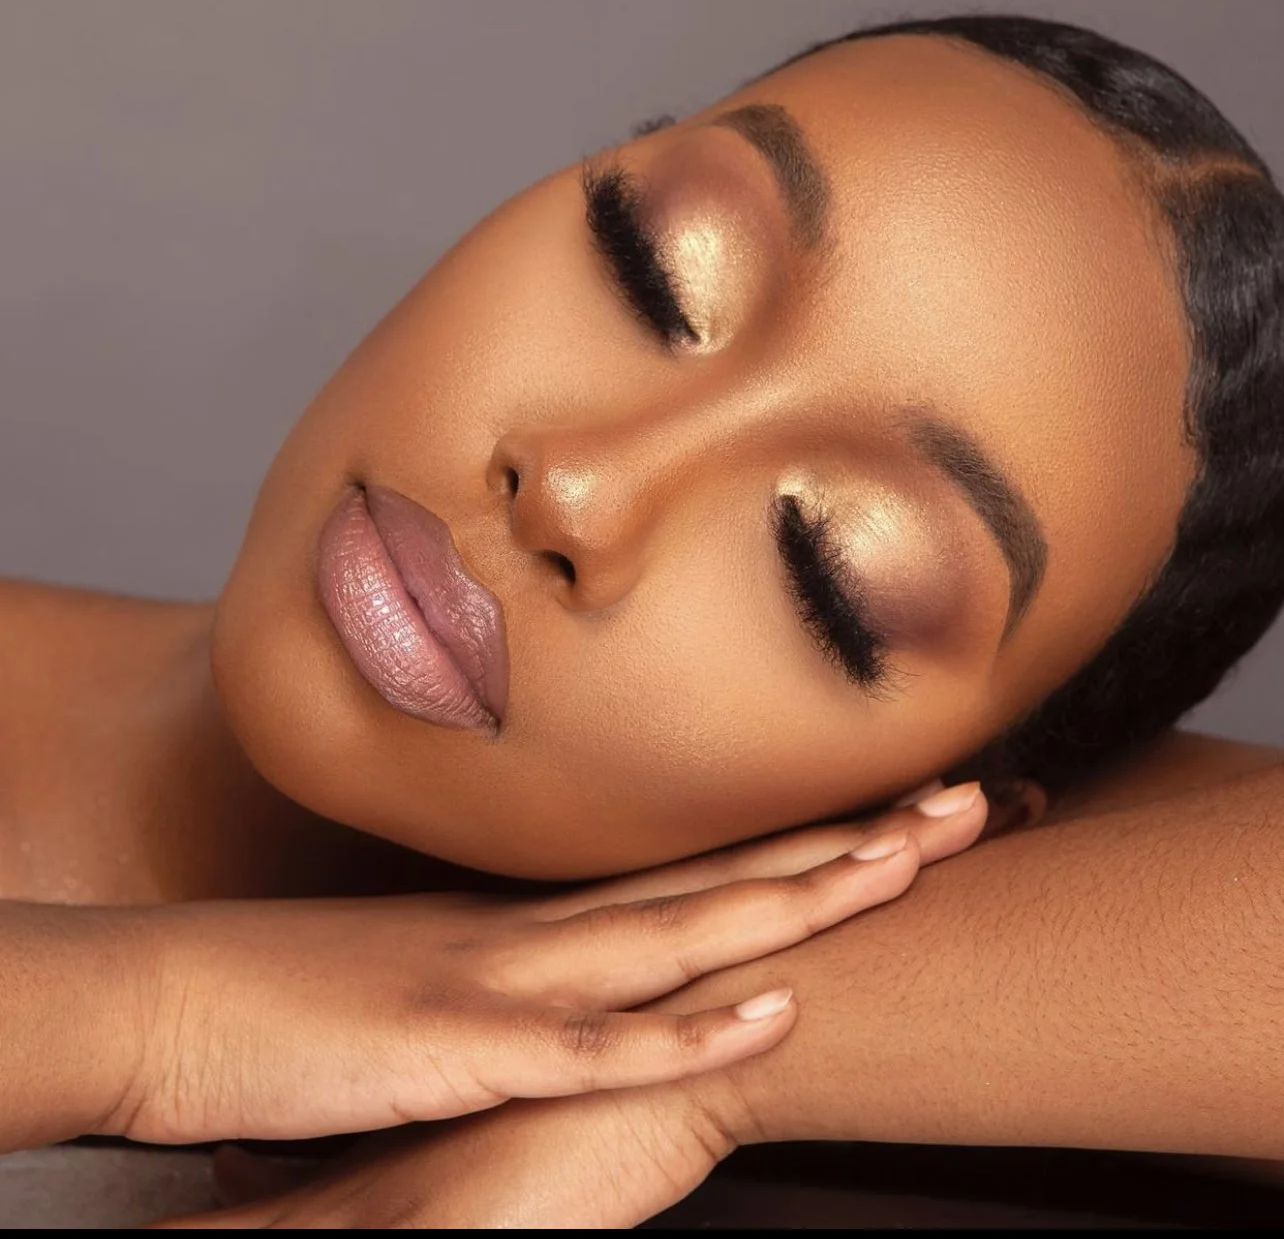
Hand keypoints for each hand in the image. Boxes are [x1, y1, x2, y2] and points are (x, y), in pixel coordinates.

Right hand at [112, 781, 983, 1145]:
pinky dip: (686, 1033)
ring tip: (917, 859)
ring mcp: (509, 981)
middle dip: (859, 839)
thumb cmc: (297, 994)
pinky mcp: (459, 1049)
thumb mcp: (437, 978)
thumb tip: (574, 978)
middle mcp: (546, 928)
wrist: (168, 997)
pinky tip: (770, 1014)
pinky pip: (592, 1046)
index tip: (902, 814)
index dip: (814, 840)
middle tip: (975, 797)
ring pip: (690, 935)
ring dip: (807, 899)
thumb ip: (515, 977)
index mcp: (545, 916)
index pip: (708, 867)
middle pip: (732, 876)